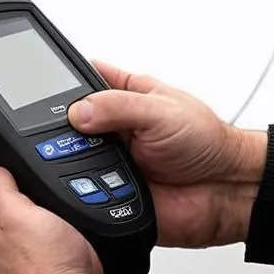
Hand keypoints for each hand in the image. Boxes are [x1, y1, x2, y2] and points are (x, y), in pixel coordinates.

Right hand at [69, 64, 266, 248]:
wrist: (225, 191)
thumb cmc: (207, 143)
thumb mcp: (161, 111)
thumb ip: (118, 107)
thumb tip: (79, 111)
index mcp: (126, 96)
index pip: (84, 80)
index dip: (65, 81)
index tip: (48, 85)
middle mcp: (115, 128)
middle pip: (69, 123)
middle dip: (65, 129)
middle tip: (72, 131)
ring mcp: (111, 160)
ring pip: (70, 159)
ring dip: (76, 162)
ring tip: (93, 161)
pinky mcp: (110, 193)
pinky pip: (84, 194)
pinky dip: (84, 192)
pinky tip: (93, 186)